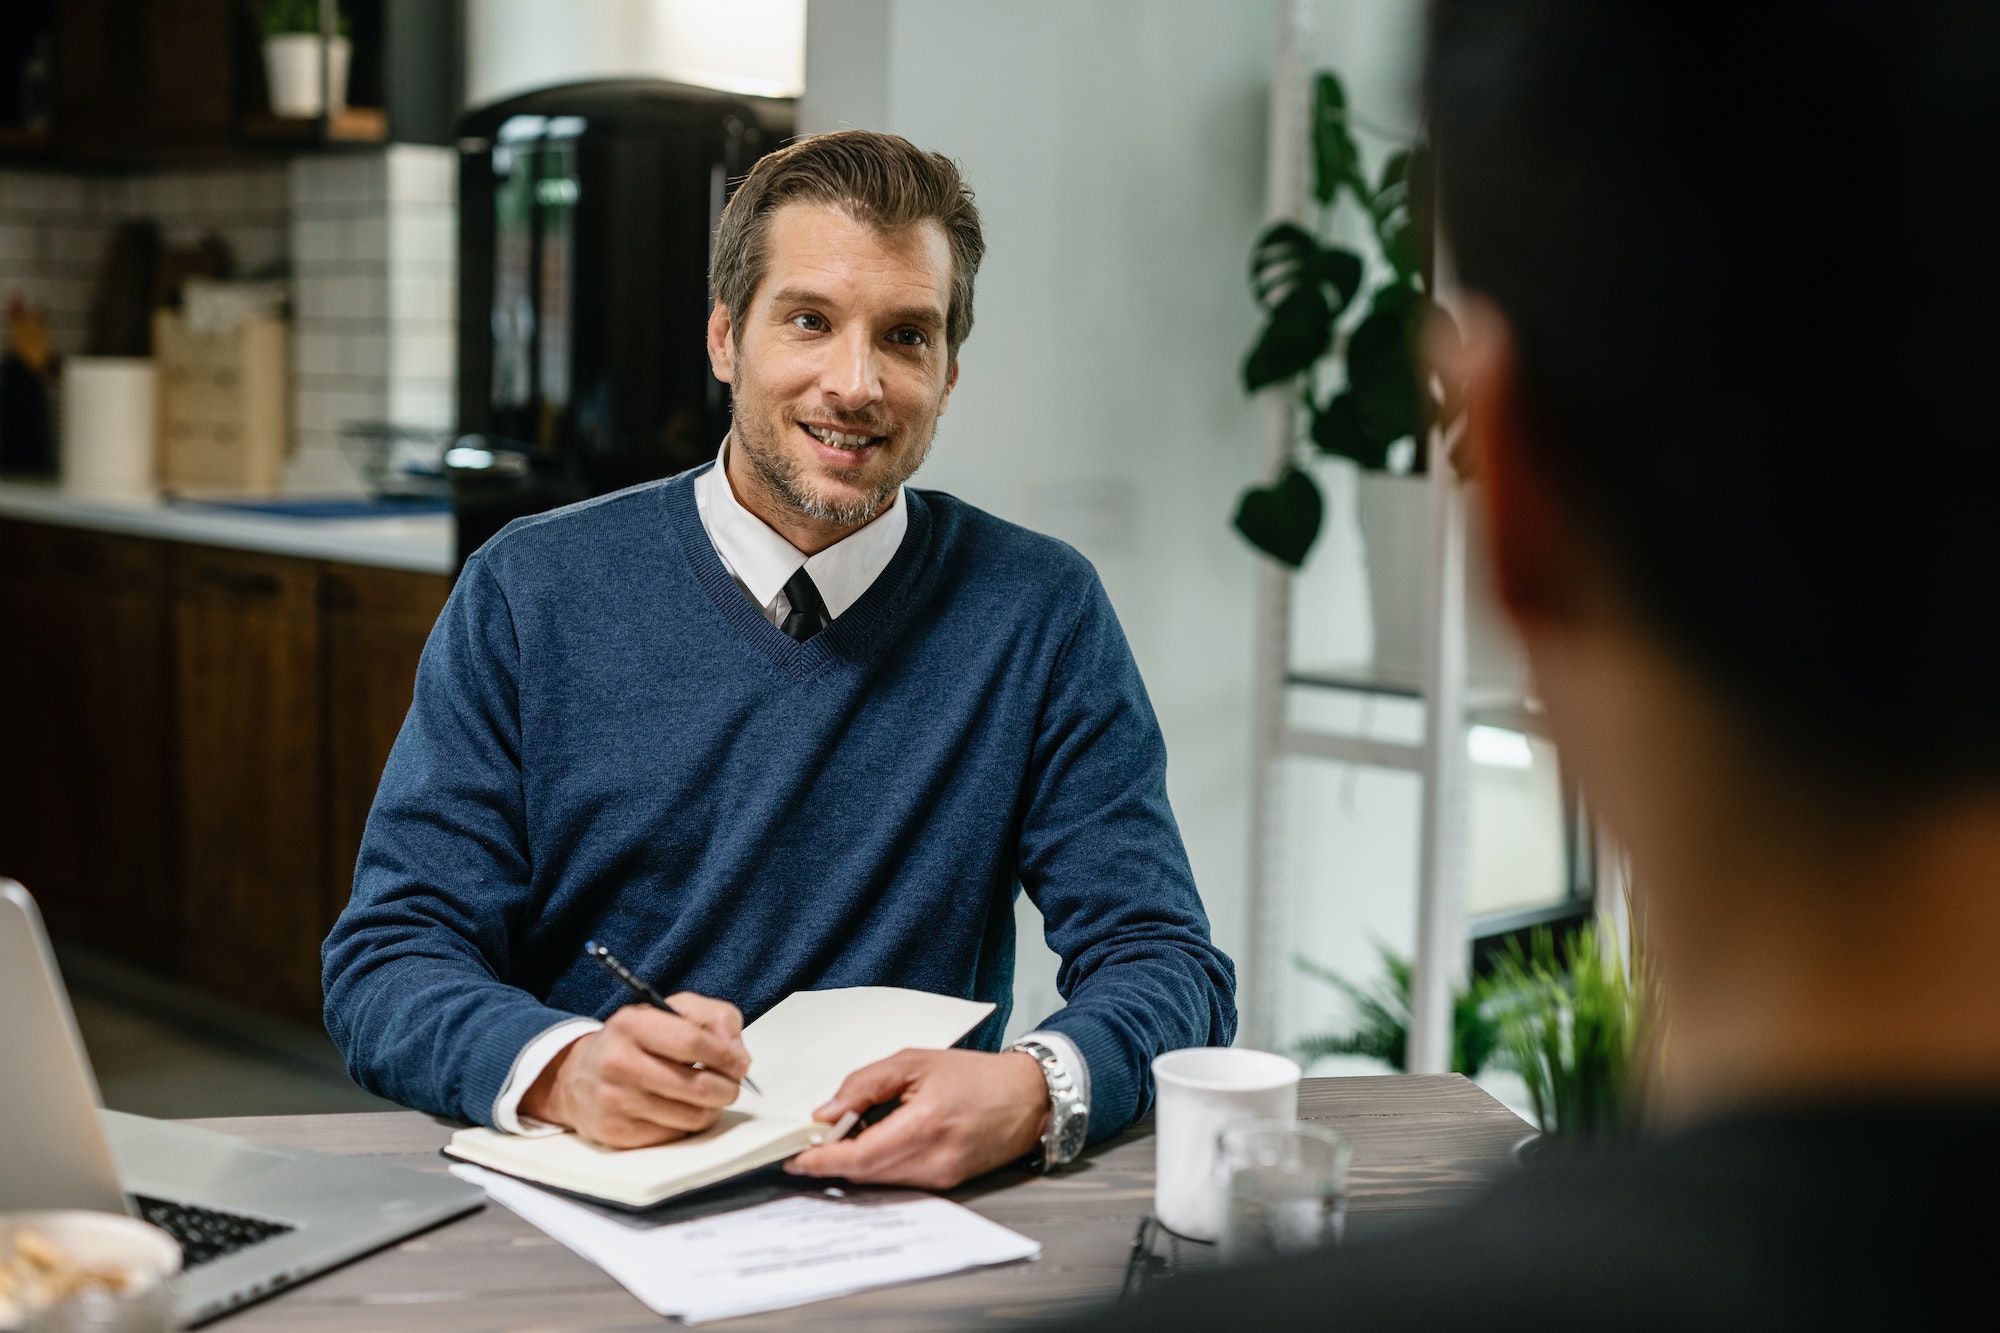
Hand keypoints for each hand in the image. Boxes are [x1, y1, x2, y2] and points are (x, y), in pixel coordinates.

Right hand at [519, 995, 749, 1148]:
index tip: (739, 1062)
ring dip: (712, 1109)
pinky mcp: (616, 1133)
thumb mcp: (671, 1011)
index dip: (726, 1055)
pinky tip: (681, 1110)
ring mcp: (615, 1100)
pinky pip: (674, 1136)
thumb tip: (738, 1054)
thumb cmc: (635, 1041)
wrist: (579, 1075)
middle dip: (727, 1087)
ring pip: (690, 1116)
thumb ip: (714, 1018)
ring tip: (709, 1097)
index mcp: (632, 1024)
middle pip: (696, 1086)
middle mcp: (618, 1062)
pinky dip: (687, 1125)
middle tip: (731, 1084)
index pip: (692, 1042)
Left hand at [785, 1049, 1049, 1189]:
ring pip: (879, 1182)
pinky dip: (879, 1167)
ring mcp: (941, 1178)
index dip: (822, 1161)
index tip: (795, 1158)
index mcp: (924, 1124)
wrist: (1027, 1097)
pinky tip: (874, 1146)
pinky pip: (899, 1182)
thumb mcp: (915, 1061)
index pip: (859, 1157)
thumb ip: (865, 1083)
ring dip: (854, 1167)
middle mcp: (933, 1160)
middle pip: (864, 1175)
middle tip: (808, 1146)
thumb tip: (827, 1112)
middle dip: (832, 1163)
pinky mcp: (947, 1185)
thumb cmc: (974, 1075)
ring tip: (841, 1142)